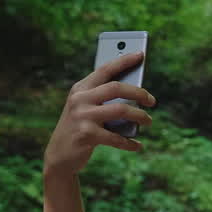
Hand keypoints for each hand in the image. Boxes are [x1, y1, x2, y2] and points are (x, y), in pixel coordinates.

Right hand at [43, 51, 156, 180]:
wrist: (59, 156)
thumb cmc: (79, 130)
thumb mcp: (87, 110)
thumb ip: (104, 100)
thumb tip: (136, 94)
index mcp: (80, 88)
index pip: (104, 69)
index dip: (124, 60)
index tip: (141, 54)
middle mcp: (79, 99)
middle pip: (116, 87)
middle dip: (139, 92)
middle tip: (152, 101)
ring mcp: (82, 116)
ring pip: (121, 110)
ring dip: (140, 116)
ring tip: (148, 121)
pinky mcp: (86, 134)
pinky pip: (117, 137)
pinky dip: (130, 143)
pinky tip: (137, 145)